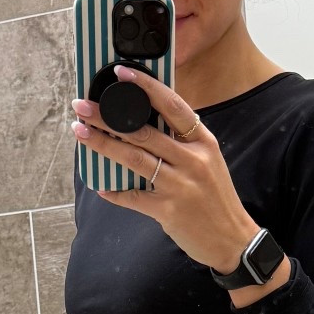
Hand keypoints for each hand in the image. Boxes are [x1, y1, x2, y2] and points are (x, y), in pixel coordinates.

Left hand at [72, 67, 280, 285]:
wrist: (233, 240)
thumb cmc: (216, 198)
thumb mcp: (208, 161)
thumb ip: (183, 142)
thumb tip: (147, 122)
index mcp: (203, 142)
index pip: (173, 105)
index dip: (145, 86)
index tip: (121, 74)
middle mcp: (192, 160)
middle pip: (143, 131)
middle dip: (107, 116)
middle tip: (82, 106)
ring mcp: (180, 185)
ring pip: (133, 159)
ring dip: (103, 144)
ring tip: (81, 132)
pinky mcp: (168, 211)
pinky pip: (133, 197)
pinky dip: (115, 192)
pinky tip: (100, 186)